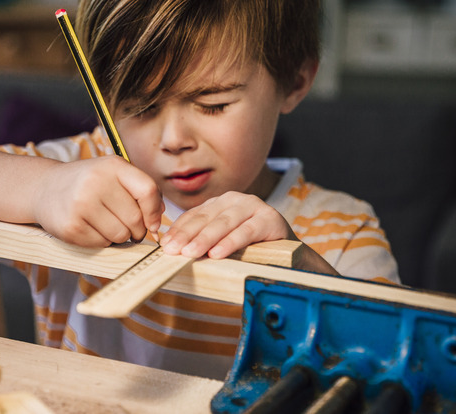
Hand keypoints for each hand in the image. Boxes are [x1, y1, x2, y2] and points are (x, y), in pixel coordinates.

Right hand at [32, 156, 163, 246]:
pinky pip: (102, 243)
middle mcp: (95, 182)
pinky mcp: (70, 227)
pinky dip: (102, 241)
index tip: (153, 223)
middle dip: (137, 229)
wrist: (44, 188)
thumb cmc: (87, 182)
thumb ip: (140, 188)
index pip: (147, 191)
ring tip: (106, 224)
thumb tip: (159, 216)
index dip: (155, 212)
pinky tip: (91, 228)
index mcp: (112, 166)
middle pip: (135, 219)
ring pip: (121, 235)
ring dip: (120, 236)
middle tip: (129, 227)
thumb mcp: (113, 173)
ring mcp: (81, 205)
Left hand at [161, 191, 294, 258]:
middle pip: (206, 218)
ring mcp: (254, 206)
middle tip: (172, 250)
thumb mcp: (224, 242)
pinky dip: (230, 242)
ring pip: (224, 223)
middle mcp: (235, 200)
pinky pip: (246, 231)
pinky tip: (217, 253)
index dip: (178, 230)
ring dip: (205, 239)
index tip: (164, 245)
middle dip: (187, 235)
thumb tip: (173, 249)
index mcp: (220, 203)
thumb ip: (203, 241)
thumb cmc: (252, 249)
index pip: (194, 215)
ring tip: (190, 253)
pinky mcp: (270, 219)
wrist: (291, 255)